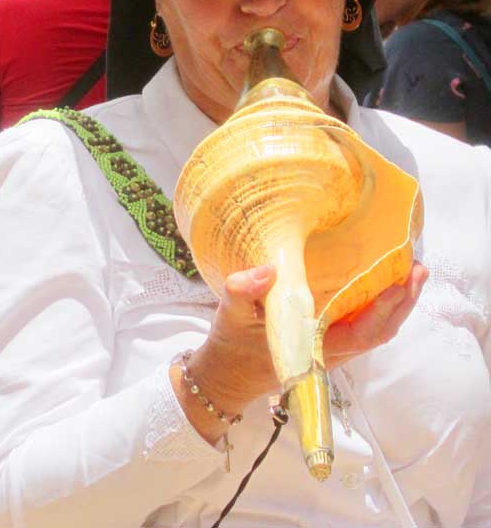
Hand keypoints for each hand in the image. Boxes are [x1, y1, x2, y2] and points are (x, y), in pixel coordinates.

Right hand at [177, 262, 427, 439]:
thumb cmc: (230, 346)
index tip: (399, 282)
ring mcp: (330, 351)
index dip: (383, 310)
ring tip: (410, 273)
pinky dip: (377, 307)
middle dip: (402, 304)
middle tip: (418, 270)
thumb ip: (242, 290)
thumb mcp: (229, 315)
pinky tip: (380, 286)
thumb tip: (268, 268)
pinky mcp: (326, 344)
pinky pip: (361, 327)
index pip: (361, 334)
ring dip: (395, 306)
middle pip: (379, 333)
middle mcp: (329, 354)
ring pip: (374, 331)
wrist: (225, 376)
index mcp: (312, 349)